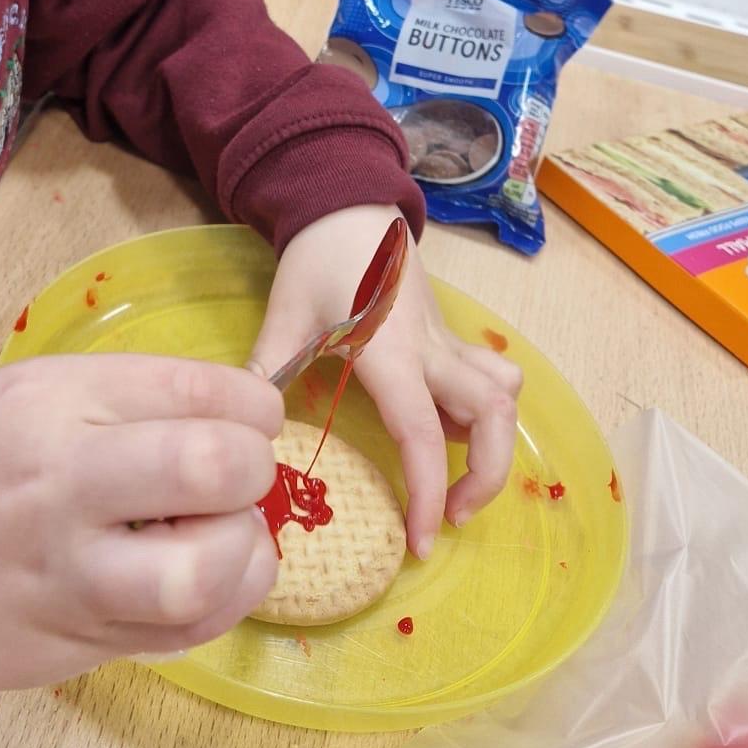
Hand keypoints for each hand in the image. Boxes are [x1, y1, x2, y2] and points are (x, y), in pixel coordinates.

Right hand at [0, 354, 282, 690]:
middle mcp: (63, 488)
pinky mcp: (88, 644)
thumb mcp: (32, 390)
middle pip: (207, 468)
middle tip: (241, 470)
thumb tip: (243, 411)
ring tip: (227, 528)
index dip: (252, 402)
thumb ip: (132, 393)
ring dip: (243, 545)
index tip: (253, 415)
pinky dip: (228, 598)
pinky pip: (192, 631)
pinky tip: (215, 570)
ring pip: (202, 571)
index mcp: (52, 407)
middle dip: (252, 465)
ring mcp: (75, 578)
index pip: (192, 389)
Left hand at [249, 206, 520, 561]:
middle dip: (487, 477)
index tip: (421, 542)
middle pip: (495, 416)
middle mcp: (432, 349)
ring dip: (496, 446)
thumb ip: (267, 370)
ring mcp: (448, 342)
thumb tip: (242, 433)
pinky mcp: (451, 339)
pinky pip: (492, 378)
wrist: (351, 205)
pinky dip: (488, 415)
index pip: (421, 432)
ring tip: (456, 485)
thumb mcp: (284, 315)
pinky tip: (452, 437)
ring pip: (505, 395)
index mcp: (389, 349)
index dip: (426, 492)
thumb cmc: (318, 260)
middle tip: (448, 517)